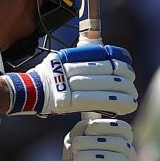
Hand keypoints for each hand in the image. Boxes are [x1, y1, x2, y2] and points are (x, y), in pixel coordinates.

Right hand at [5, 45, 137, 116]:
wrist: (26, 93)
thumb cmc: (47, 79)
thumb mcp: (60, 60)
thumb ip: (79, 59)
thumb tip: (102, 56)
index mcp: (71, 56)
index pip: (102, 54)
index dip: (118, 60)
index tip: (127, 66)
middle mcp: (71, 67)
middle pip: (107, 70)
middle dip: (124, 79)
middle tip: (131, 87)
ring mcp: (69, 84)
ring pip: (105, 86)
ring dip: (123, 93)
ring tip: (132, 99)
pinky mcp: (69, 101)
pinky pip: (98, 101)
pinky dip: (115, 103)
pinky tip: (126, 106)